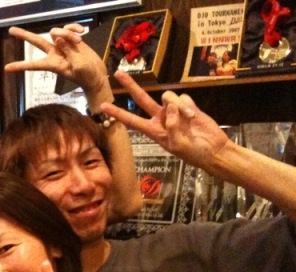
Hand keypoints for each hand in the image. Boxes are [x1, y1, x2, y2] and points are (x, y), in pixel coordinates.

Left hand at [6, 24, 108, 96]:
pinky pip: (68, 28)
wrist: (96, 75)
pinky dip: (74, 28)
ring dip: (69, 33)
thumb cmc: (87, 76)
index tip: (6, 68)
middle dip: (24, 35)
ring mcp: (62, 46)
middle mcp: (54, 54)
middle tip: (10, 30)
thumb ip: (68, 51)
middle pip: (36, 42)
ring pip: (57, 32)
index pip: (33, 65)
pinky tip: (82, 32)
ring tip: (80, 41)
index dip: (20, 66)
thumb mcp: (78, 65)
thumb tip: (58, 36)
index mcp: (53, 64)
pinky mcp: (71, 40)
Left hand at [100, 71, 228, 169]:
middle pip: (141, 98)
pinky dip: (189, 105)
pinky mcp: (186, 105)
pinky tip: (195, 117)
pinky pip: (182, 97)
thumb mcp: (178, 145)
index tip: (103, 106)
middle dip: (130, 85)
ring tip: (189, 120)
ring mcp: (173, 111)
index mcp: (153, 131)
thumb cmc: (193, 152)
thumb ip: (171, 126)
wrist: (213, 149)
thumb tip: (169, 107)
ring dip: (178, 106)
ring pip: (167, 96)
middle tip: (117, 73)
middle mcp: (159, 118)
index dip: (117, 113)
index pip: (131, 120)